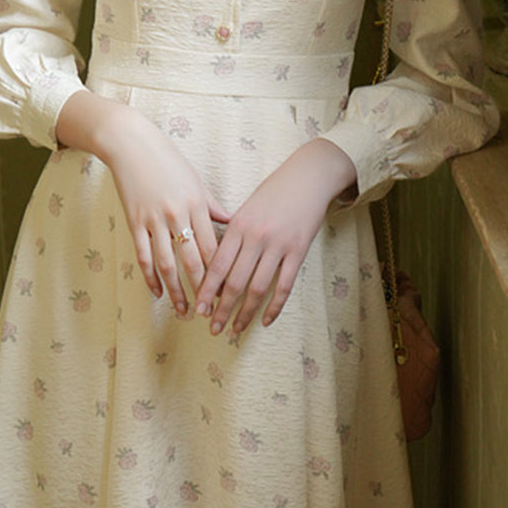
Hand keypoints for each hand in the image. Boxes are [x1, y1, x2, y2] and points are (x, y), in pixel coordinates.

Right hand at [55, 92, 229, 314]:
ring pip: (167, 264)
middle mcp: (177, 215)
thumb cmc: (167, 161)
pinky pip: (143, 256)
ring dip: (177, 291)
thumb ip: (213, 207)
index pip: (213, 248)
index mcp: (197, 205)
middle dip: (202, 290)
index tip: (229, 293)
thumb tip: (233, 224)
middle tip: (210, 313)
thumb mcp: (196, 181)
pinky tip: (158, 292)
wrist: (131, 145)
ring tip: (184, 311)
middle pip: (193, 261)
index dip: (222, 274)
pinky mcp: (134, 222)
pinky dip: (151, 277)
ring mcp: (153, 220)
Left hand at [194, 139, 356, 335]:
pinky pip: (284, 286)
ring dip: (245, 313)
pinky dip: (275, 307)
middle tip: (213, 329)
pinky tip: (266, 321)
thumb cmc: (274, 193)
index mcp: (238, 226)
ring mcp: (278, 245)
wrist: (309, 177)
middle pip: (234, 282)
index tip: (199, 309)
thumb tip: (215, 264)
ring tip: (236, 330)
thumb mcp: (247, 208)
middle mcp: (255, 237)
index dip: (206, 290)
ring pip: (257, 288)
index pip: (217, 265)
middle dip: (221, 309)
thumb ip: (232, 234)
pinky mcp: (299, 251)